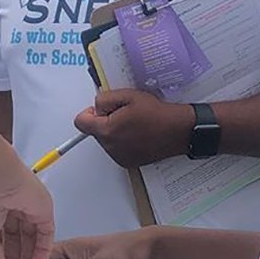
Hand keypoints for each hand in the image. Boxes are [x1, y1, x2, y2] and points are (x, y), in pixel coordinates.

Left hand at [74, 89, 192, 168]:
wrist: (178, 131)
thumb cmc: (157, 113)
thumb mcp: (128, 95)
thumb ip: (105, 99)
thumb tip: (96, 106)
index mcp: (107, 131)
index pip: (81, 122)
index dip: (90, 112)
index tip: (103, 108)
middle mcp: (110, 148)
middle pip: (94, 131)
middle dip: (105, 120)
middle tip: (125, 113)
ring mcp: (119, 157)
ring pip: (106, 140)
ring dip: (114, 131)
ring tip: (135, 123)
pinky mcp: (129, 162)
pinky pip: (117, 148)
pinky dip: (123, 140)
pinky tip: (139, 133)